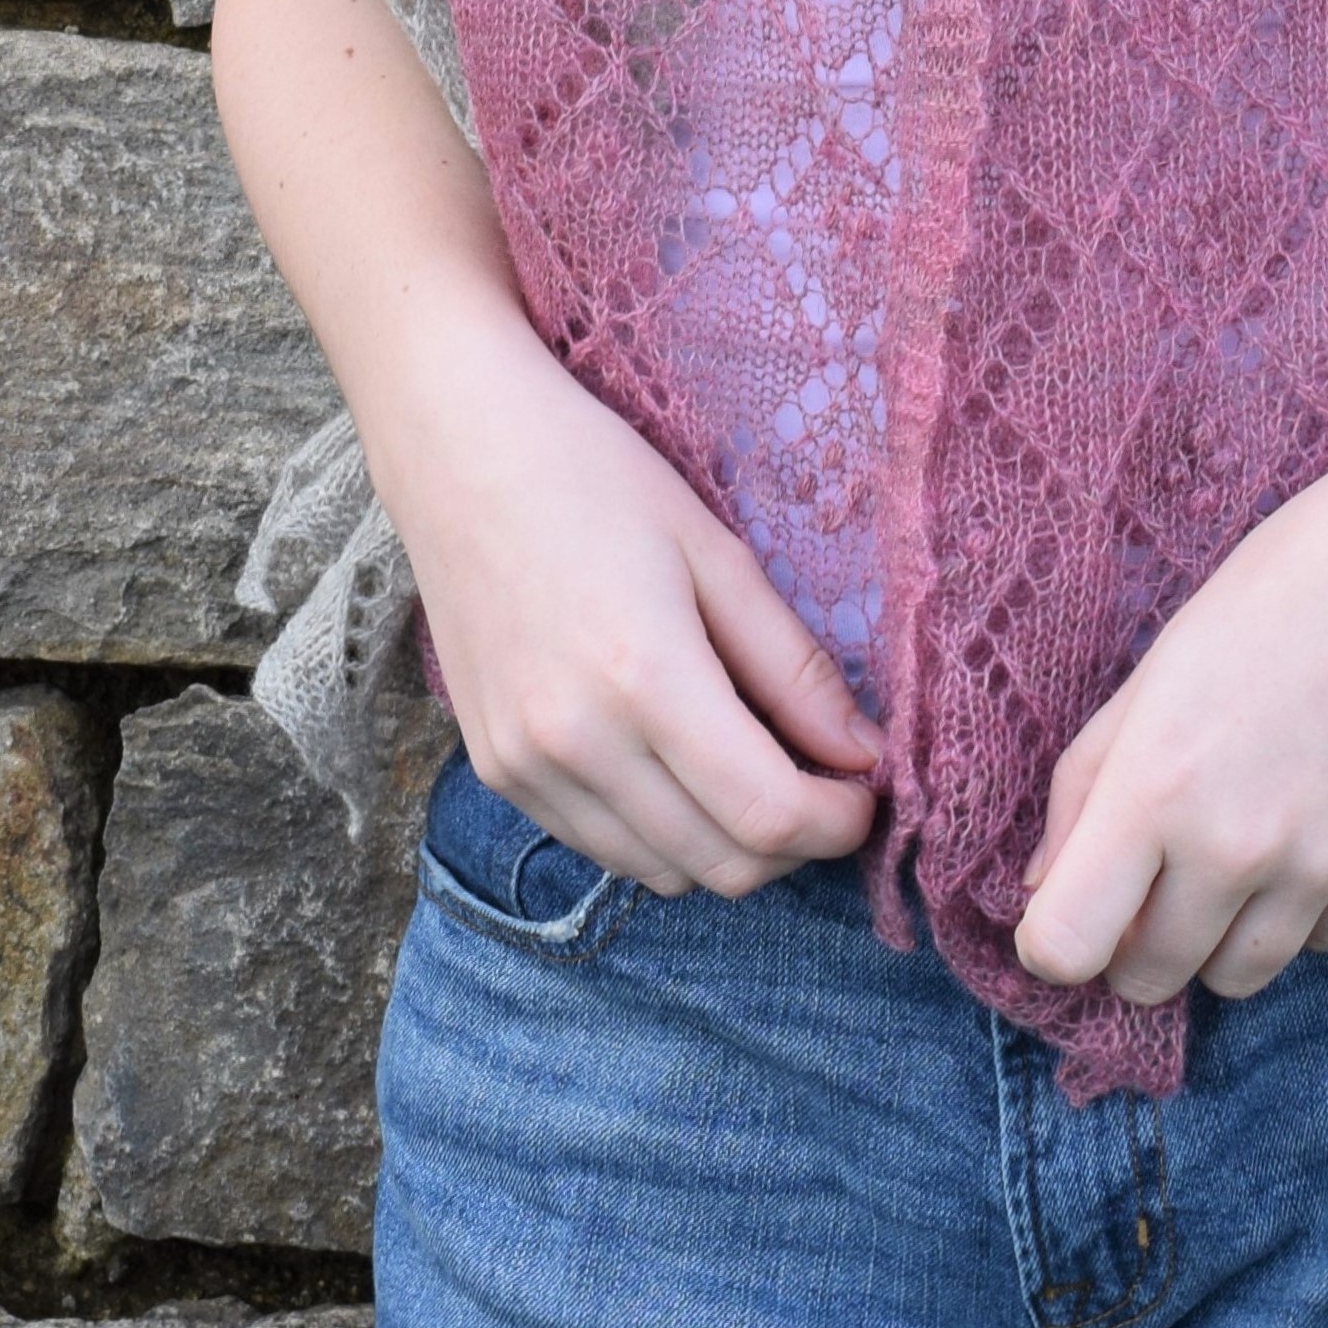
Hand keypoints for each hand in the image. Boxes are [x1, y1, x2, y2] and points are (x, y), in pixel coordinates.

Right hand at [379, 312, 882, 898]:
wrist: (460, 455)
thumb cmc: (596, 479)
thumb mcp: (717, 553)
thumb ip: (794, 666)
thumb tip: (863, 753)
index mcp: (644, 677)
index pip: (765, 815)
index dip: (837, 822)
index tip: (868, 792)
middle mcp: (576, 742)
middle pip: (720, 864)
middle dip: (795, 843)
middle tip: (827, 783)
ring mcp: (525, 767)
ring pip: (661, 871)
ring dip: (728, 846)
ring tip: (759, 771)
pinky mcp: (496, 773)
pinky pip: (602, 846)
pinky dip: (661, 833)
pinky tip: (682, 766)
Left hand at [1008, 421, 1327, 1006]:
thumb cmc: (1281, 593)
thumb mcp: (1156, 671)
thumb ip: (1087, 786)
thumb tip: (1044, 889)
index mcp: (1156, 788)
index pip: (1066, 950)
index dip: (1055, 941)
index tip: (1073, 908)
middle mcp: (1236, 848)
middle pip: (1149, 980)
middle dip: (1137, 940)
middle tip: (1159, 872)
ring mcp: (1324, 869)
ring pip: (1237, 978)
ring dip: (1220, 933)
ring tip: (1243, 840)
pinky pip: (1321, 940)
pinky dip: (1306, 907)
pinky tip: (1319, 820)